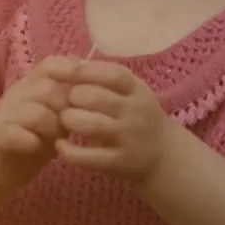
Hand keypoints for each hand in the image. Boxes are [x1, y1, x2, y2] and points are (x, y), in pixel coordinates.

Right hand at [0, 56, 80, 188]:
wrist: (0, 164)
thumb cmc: (34, 138)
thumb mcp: (55, 116)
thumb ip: (68, 98)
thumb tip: (91, 76)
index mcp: (31, 84)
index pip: (50, 65)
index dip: (70, 73)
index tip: (85, 89)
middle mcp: (17, 94)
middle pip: (47, 89)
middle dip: (65, 110)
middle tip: (69, 127)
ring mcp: (4, 115)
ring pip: (35, 113)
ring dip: (52, 128)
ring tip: (55, 141)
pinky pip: (14, 134)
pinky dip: (30, 141)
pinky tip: (37, 147)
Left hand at [53, 60, 172, 183]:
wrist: (164, 156)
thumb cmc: (140, 118)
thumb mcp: (132, 93)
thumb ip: (106, 79)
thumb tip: (72, 62)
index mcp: (138, 91)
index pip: (112, 74)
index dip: (86, 71)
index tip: (67, 73)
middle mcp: (135, 112)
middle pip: (97, 97)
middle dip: (73, 97)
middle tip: (64, 101)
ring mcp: (129, 138)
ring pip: (91, 125)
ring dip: (70, 120)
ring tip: (64, 120)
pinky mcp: (120, 162)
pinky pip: (89, 157)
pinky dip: (69, 151)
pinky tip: (60, 145)